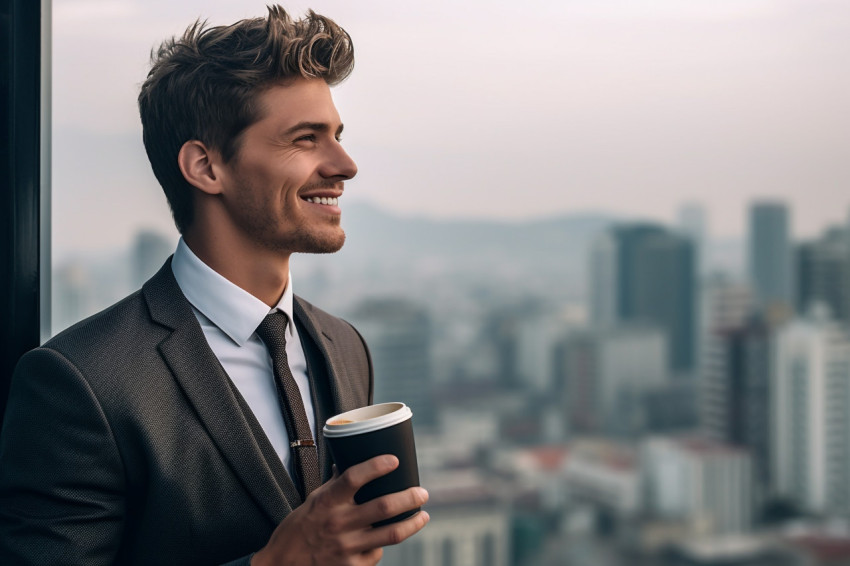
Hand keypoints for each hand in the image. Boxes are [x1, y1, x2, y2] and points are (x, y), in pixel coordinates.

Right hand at [251, 455, 428, 565]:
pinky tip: (389, 538)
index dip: (376, 466)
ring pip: (391, 534)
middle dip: (410, 498)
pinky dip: (384, 545)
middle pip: (384, 507)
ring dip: (413, 523)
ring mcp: (346, 548)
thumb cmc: (298, 529)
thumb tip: (349, 461)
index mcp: (327, 502)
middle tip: (422, 492)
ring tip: (423, 515)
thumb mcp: (313, 501)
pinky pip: (377, 554)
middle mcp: (338, 524)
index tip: (394, 460)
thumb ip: (335, 485)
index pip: (353, 478)